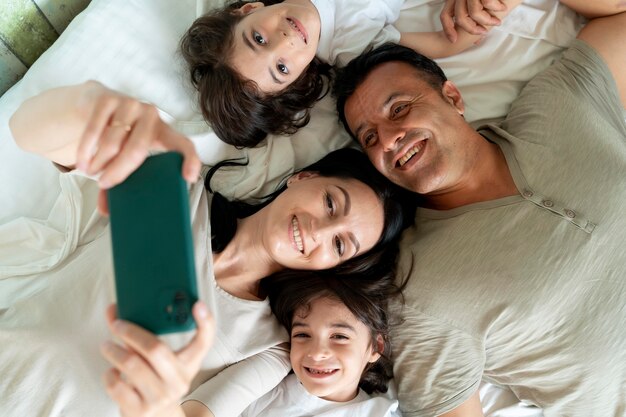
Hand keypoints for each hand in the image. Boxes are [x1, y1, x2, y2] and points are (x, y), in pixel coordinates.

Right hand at [75, 82, 200, 213]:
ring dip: (99, 161)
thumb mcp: (126, 155)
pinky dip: (86, 149)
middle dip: (119, 171)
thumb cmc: (119, 136)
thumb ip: (122, 180)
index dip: (190, 160)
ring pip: (113, 141)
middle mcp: (151, 116)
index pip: (184, 145)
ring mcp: (130, 104)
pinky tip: (82, 161)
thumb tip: (107, 212)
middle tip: (105, 184)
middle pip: (138, 149)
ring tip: (91, 171)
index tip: (188, 178)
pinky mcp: (107, 98)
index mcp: (164, 132)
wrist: (98, 103)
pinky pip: (94, 129)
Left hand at [100, 302, 214, 416]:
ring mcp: (160, 397)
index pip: (204, 341)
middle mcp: (178, 381)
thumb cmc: (158, 379)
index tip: (197, 304)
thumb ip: (145, 333)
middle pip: (156, 349)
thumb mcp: (164, 360)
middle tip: (118, 325)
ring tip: (107, 346)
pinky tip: (111, 371)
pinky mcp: (139, 410)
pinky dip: (109, 375)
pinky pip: (118, 386)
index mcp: (189, 364)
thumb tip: (115, 308)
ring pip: (133, 365)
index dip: (205, 322)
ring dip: (115, 351)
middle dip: (132, 333)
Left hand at [441, 0, 506, 42]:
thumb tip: (476, 41)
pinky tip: (501, 8)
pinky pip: (487, 3)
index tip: (453, 40)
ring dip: (487, 20)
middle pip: (460, 17)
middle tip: (483, 32)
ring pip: (474, 13)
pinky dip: (496, 8)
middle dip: (472, 29)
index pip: (445, 15)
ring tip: (497, 22)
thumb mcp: (478, 3)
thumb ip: (475, 18)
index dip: (448, 30)